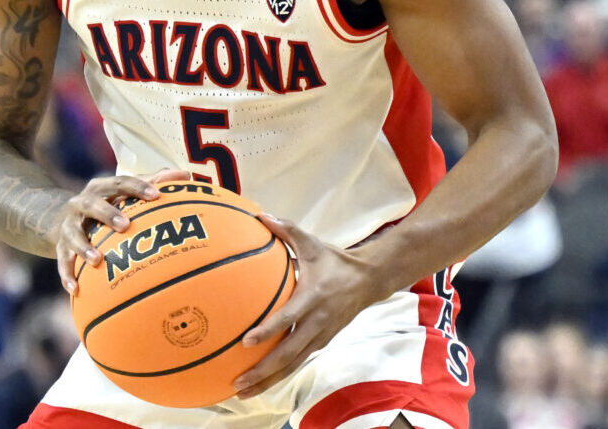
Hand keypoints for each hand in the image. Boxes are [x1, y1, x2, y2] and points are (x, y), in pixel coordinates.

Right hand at [51, 167, 192, 294]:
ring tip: (97, 260)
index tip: (156, 195)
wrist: (60, 219)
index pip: (119, 182)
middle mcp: (82, 204)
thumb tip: (185, 176)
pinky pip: (62, 262)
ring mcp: (69, 226)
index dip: (137, 187)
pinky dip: (67, 275)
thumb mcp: (124, 192)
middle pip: (92, 204)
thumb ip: (153, 183)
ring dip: (84, 246)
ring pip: (73, 234)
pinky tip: (76, 289)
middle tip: (125, 225)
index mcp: (101, 188)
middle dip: (108, 214)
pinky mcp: (60, 246)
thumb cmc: (106, 205)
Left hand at [232, 214, 382, 398]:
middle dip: (262, 370)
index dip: (268, 330)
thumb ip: (286, 230)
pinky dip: (279, 376)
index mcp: (313, 297)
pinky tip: (260, 384)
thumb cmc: (335, 261)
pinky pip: (297, 363)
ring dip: (268, 380)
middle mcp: (317, 322)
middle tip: (237, 382)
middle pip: (287, 354)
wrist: (370, 281)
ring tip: (242, 392)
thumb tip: (260, 214)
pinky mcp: (321, 343)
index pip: (288, 317)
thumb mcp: (312, 243)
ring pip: (292, 365)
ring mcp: (320, 336)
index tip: (246, 341)